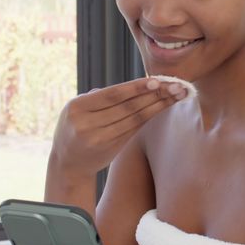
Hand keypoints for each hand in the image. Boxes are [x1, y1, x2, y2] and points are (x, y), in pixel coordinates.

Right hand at [50, 77, 188, 179]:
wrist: (67, 163)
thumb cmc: (74, 128)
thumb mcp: (76, 109)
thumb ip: (100, 97)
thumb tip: (135, 86)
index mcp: (77, 108)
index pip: (112, 95)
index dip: (136, 88)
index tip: (157, 81)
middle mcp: (88, 125)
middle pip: (128, 107)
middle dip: (155, 95)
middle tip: (177, 86)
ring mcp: (100, 139)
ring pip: (135, 119)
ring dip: (159, 106)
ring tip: (177, 95)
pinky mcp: (112, 148)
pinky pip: (134, 129)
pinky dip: (150, 116)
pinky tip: (162, 107)